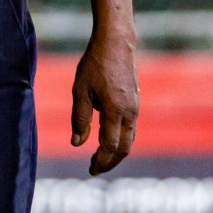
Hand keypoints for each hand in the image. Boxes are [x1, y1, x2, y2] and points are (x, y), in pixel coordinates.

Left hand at [71, 32, 137, 174]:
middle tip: (95, 169)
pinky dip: (120, 139)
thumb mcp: (80, 90)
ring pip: (129, 139)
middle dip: (110, 162)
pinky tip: (107, 138)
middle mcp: (130, 113)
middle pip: (124, 148)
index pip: (110, 146)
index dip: (101, 161)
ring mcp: (135, 108)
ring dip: (116, 152)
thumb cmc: (95, 64)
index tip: (90, 170)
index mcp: (115, 111)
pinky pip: (130, 128)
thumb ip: (79, 118)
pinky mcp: (135, 102)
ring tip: (100, 157)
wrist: (116, 43)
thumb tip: (76, 144)